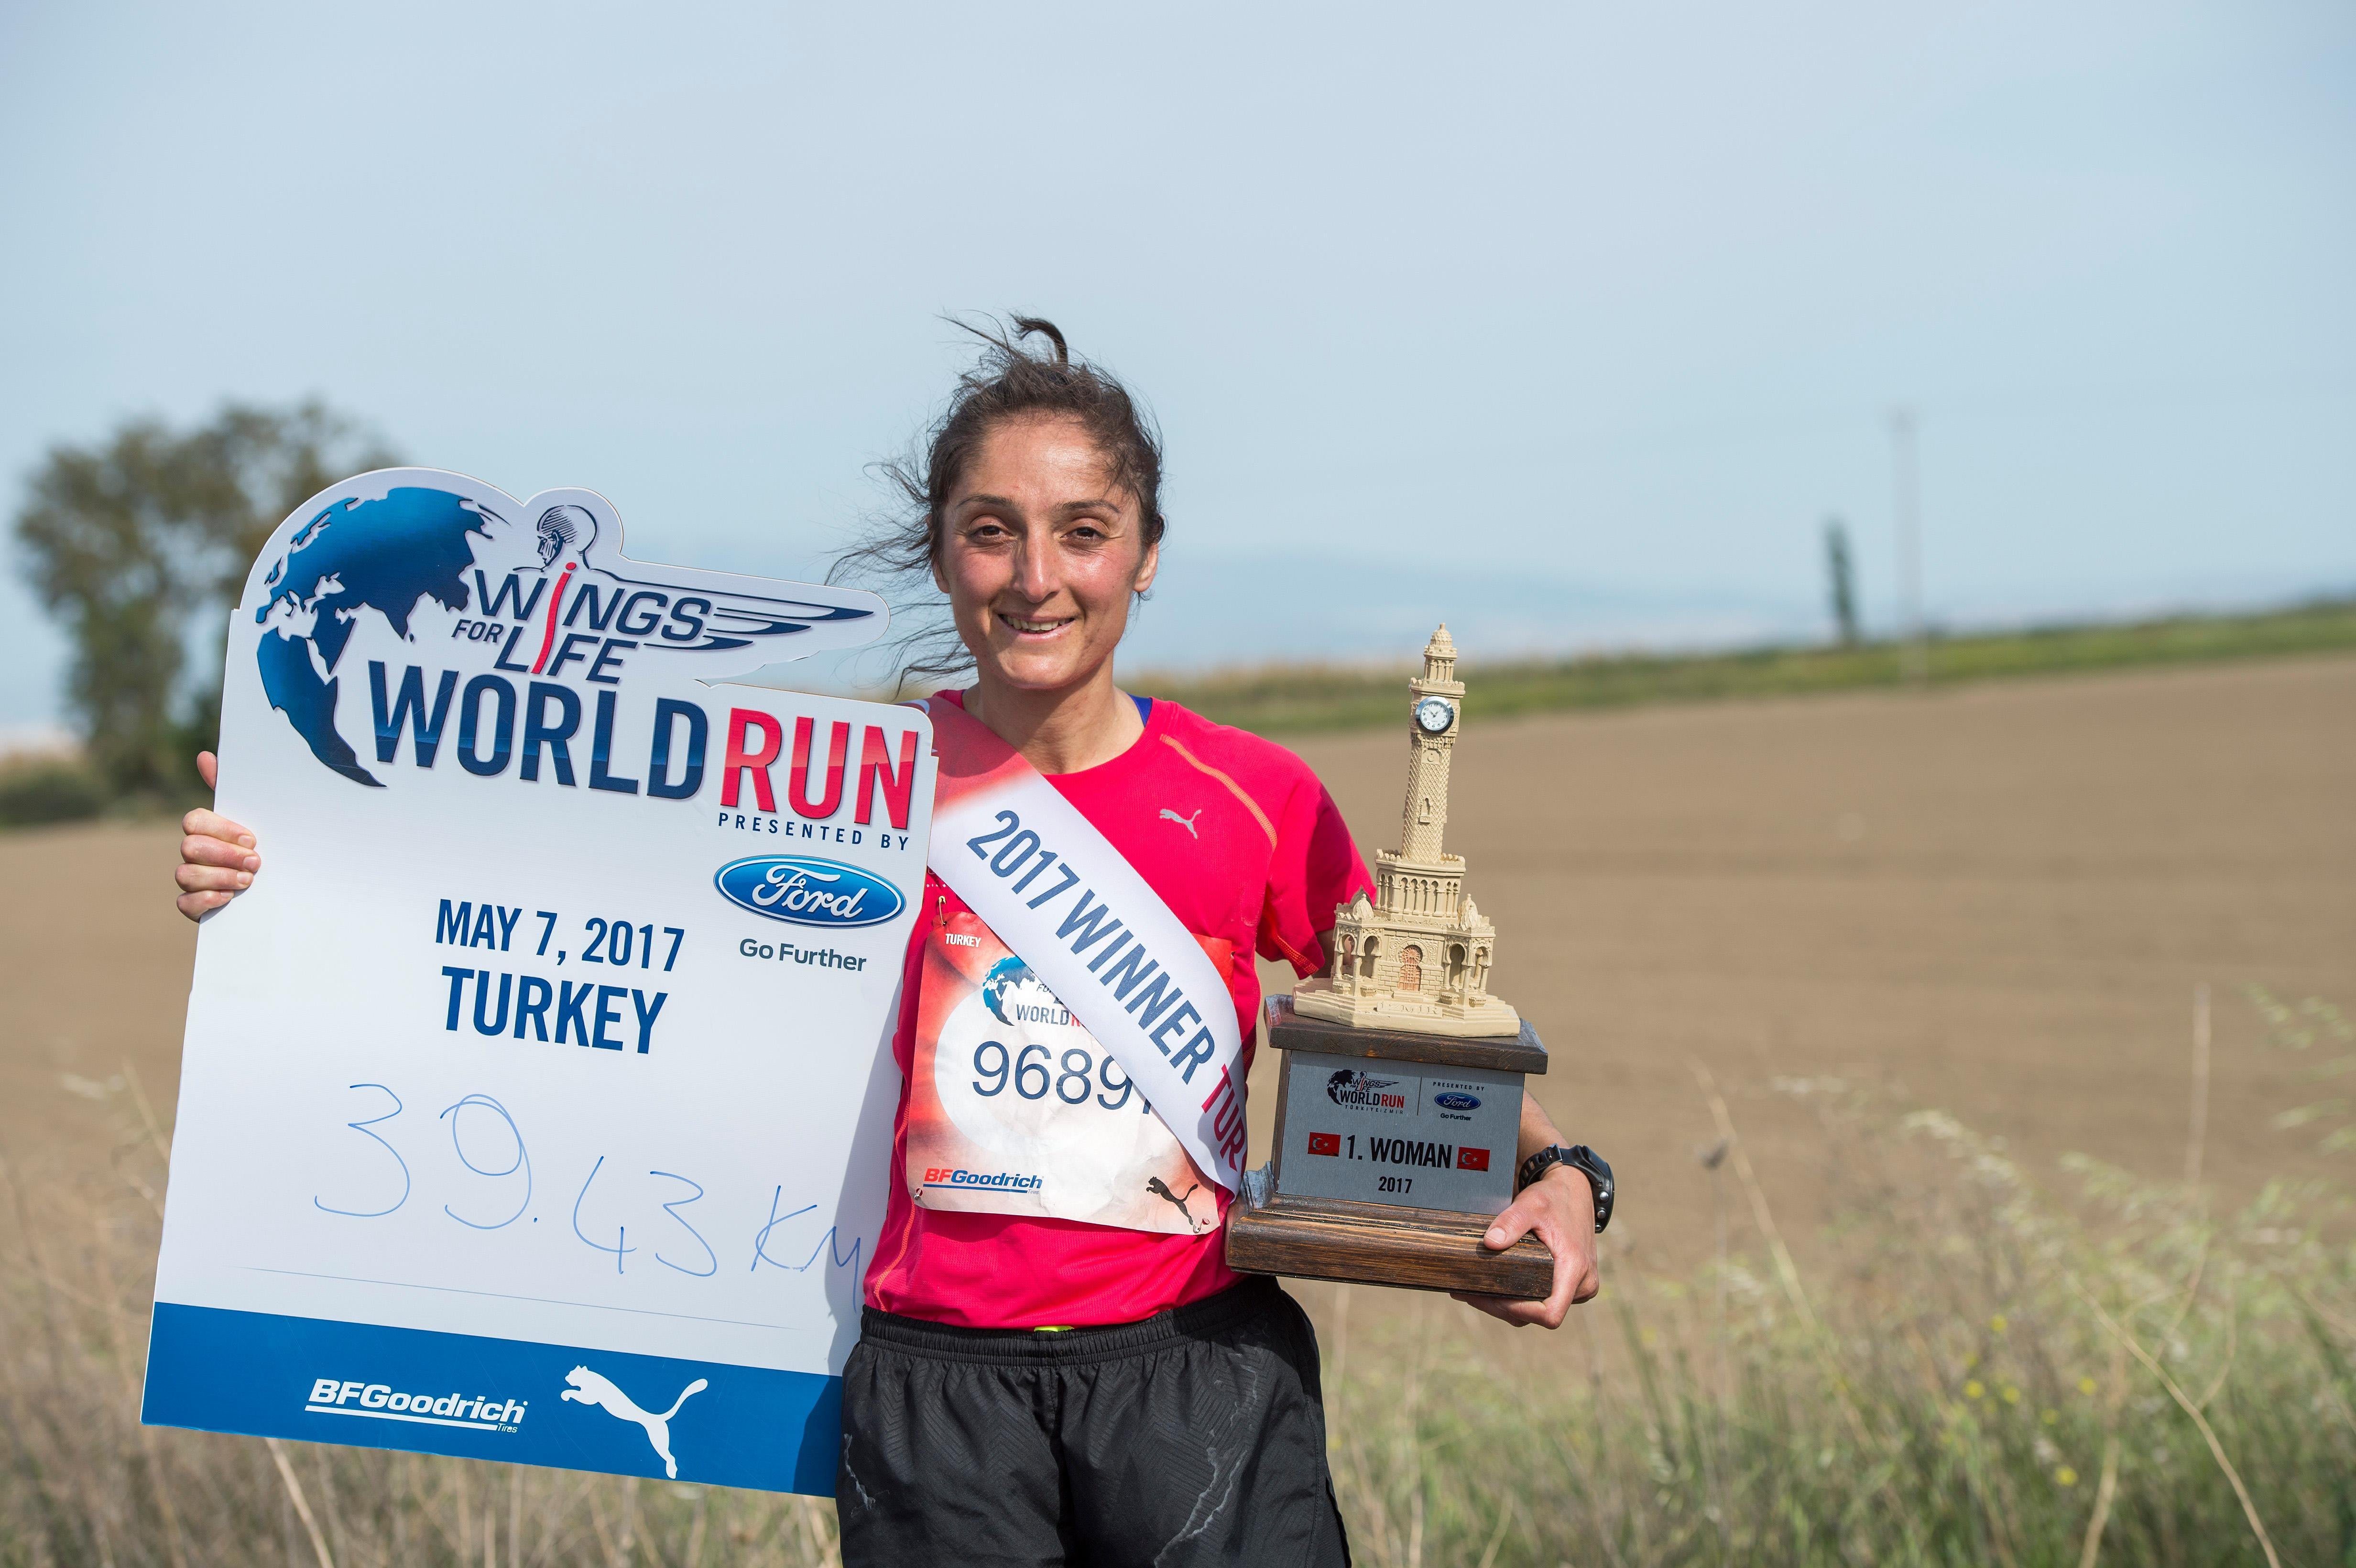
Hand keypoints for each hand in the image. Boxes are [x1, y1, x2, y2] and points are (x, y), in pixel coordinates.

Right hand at [176, 751, 259, 922]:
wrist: (280, 885)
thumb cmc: (260, 845)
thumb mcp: (255, 816)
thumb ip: (231, 788)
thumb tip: (205, 756)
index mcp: (206, 829)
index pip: (195, 820)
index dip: (222, 829)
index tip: (252, 838)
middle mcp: (194, 852)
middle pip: (190, 847)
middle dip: (225, 855)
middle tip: (255, 863)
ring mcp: (191, 878)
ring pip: (185, 874)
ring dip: (219, 877)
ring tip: (248, 882)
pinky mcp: (194, 904)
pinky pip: (185, 903)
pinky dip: (204, 900)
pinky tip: (227, 898)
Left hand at [1451, 1165, 1599, 1327]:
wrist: (1574, 1191)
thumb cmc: (1554, 1198)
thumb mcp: (1531, 1204)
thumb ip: (1511, 1222)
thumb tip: (1490, 1243)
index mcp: (1575, 1269)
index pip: (1550, 1313)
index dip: (1520, 1311)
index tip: (1491, 1297)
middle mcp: (1582, 1284)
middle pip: (1538, 1315)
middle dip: (1503, 1307)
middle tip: (1468, 1293)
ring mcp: (1579, 1287)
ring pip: (1539, 1311)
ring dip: (1508, 1305)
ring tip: (1475, 1291)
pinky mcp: (1573, 1285)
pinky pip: (1545, 1301)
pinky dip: (1520, 1298)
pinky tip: (1495, 1287)